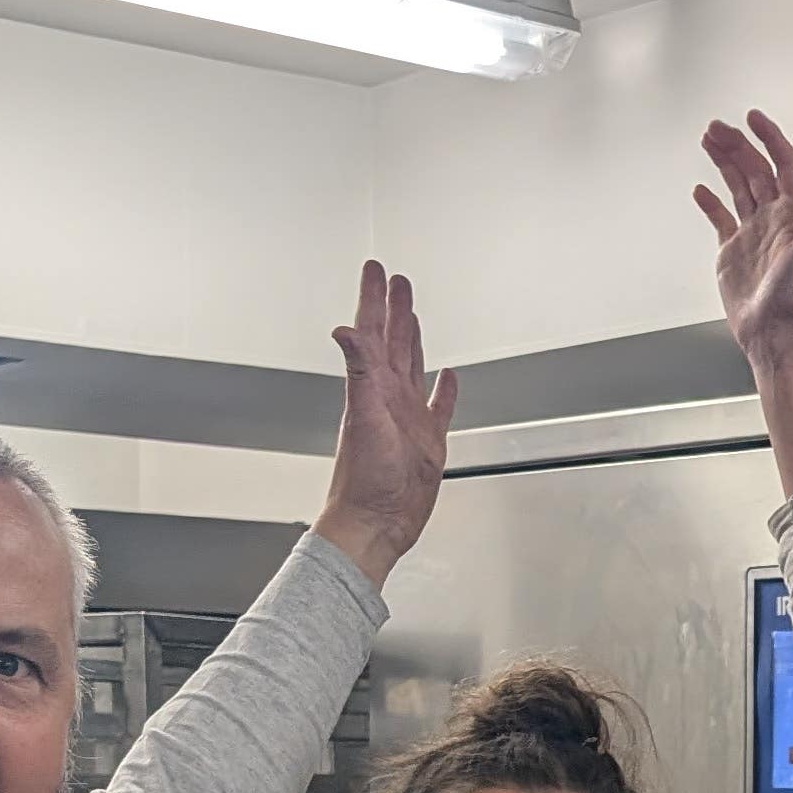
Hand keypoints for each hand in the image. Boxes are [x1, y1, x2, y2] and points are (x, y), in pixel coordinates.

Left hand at [306, 260, 457, 587]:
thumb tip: (345, 329)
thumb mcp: (363, 415)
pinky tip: (447, 378)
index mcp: (372, 386)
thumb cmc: (364, 479)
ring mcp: (408, 418)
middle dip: (394, 308)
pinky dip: (444, 390)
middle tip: (396, 279)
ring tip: (414, 313)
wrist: (376, 523)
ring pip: (413, 366)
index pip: (372, 331)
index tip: (375, 269)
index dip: (373, 298)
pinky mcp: (427, 441)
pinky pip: (439, 407)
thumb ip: (358, 369)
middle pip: (393, 340)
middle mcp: (388, 397)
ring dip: (414, 338)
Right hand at [697, 111, 792, 360]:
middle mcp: (773, 219)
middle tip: (715, 127)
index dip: (769, 138)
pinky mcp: (732, 251)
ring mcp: (751, 233)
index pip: (782, 164)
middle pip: (755, 169)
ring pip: (737, 186)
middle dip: (736, 145)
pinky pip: (720, 218)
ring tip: (707, 140)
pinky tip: (701, 189)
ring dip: (724, 162)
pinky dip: (710, 202)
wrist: (773, 330)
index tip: (752, 118)